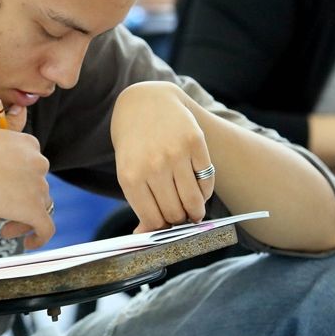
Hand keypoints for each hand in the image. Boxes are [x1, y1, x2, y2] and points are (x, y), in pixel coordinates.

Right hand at [0, 104, 54, 248]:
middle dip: (13, 199)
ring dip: (17, 216)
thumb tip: (21, 108)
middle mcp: (38, 162)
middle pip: (34, 186)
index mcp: (29, 143)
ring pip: (37, 207)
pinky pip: (46, 229)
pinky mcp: (34, 210)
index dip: (13, 179)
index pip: (30, 165)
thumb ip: (10, 126)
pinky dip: (39, 238)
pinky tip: (27, 244)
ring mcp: (38, 186)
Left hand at [111, 81, 214, 233]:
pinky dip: (206, 190)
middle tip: (180, 215)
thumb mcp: (127, 169)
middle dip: (179, 220)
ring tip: (192, 206)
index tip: (165, 225)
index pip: (153, 220)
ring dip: (196, 210)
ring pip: (194, 202)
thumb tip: (144, 234)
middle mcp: (154, 166)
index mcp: (131, 176)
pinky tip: (197, 186)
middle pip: (175, 214)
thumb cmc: (133, 141)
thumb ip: (139, 201)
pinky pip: (207, 181)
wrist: (145, 100)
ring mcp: (176, 154)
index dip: (162, 228)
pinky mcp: (196, 142)